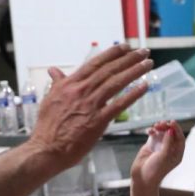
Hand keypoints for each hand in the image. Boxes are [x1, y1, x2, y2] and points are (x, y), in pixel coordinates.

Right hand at [29, 44, 152, 168]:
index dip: (112, 54)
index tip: (125, 47)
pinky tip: (144, 87)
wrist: (46, 148)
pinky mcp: (98, 121)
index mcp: (70, 84)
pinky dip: (133, 95)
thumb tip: (53, 70)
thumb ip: (57, 83)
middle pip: (109, 70)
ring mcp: (90, 105)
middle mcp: (81, 90)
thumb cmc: (47, 126)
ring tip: (148, 64)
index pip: (95, 63)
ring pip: (116, 83)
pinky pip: (119, 105)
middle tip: (143, 52)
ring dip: (134, 71)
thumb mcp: (49, 99)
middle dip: (129, 59)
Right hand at [131, 120, 184, 189]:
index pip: (180, 138)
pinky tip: (150, 130)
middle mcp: (170, 149)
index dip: (177, 129)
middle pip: (171, 134)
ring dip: (160, 127)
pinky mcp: (151, 145)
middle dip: (167, 127)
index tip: (172, 122)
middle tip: (162, 123)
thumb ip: (168, 142)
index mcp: (177, 154)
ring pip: (162, 133)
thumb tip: (171, 130)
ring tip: (156, 125)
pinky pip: (153, 135)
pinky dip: (152, 131)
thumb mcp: (163, 156)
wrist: (142, 178)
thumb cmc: (155, 170)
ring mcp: (160, 147)